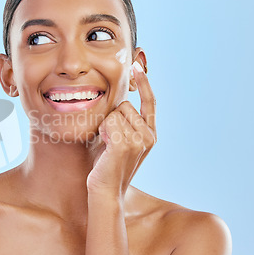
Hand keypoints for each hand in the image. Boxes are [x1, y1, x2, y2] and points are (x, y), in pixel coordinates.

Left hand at [87, 62, 156, 197]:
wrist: (105, 190)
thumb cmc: (106, 164)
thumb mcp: (117, 137)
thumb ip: (122, 120)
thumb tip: (119, 99)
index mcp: (150, 133)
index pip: (150, 102)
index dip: (144, 83)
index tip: (136, 65)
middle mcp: (150, 135)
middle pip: (124, 104)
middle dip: (112, 118)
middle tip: (109, 141)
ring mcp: (141, 140)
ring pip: (116, 112)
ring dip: (106, 126)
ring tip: (108, 146)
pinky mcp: (127, 144)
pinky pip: (109, 121)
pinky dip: (103, 131)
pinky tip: (106, 147)